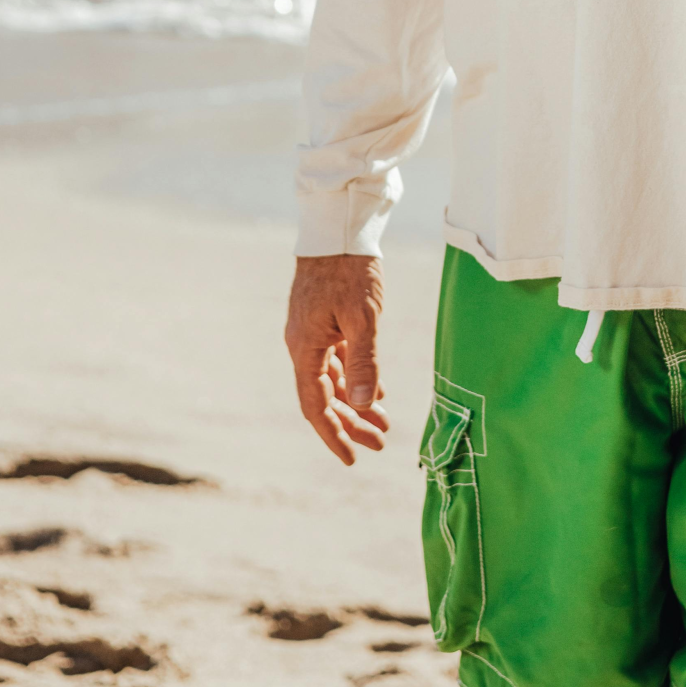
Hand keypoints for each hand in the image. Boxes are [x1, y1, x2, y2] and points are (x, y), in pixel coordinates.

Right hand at [285, 254, 389, 466]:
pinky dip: (355, 378)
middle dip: (350, 424)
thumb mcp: (363, 317)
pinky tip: (375, 391)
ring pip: (332, 380)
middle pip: (324, 397)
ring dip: (355, 403)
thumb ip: (364, 363)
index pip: (316, 405)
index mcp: (305, 348)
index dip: (333, 434)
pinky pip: (338, 361)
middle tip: (379, 444)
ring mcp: (312, 333)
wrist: (338, 227)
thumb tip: (362, 406)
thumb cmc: (350, 269)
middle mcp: (303, 345)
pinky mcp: (324, 321)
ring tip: (382, 423)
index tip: (352, 458)